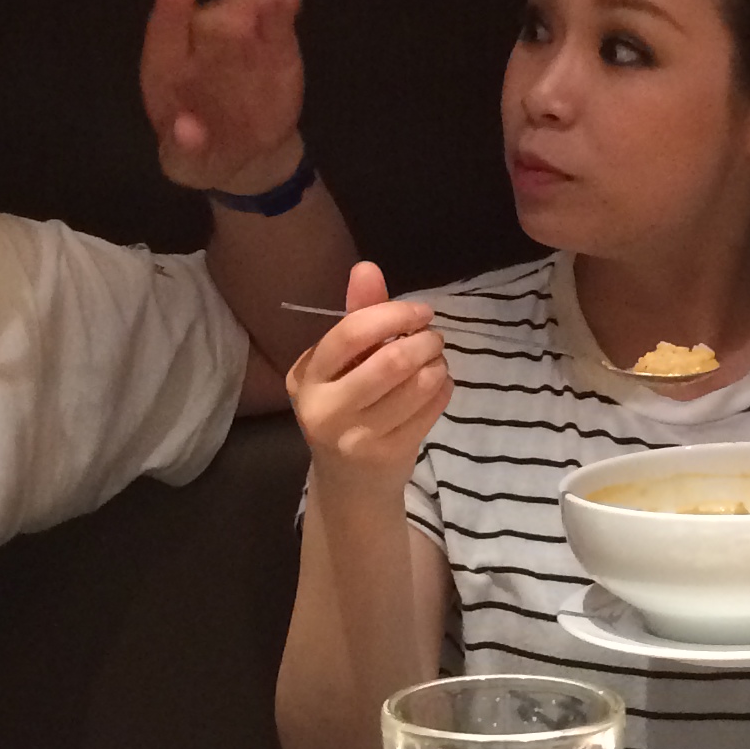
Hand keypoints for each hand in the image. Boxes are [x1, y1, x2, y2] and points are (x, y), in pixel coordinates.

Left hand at [142, 0, 306, 195]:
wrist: (247, 154)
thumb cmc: (203, 155)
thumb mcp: (187, 166)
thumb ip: (183, 151)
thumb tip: (186, 130)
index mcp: (168, 71)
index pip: (164, 35)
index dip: (171, 10)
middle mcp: (202, 47)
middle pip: (211, 19)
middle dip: (226, 9)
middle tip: (242, 2)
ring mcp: (241, 42)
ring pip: (245, 11)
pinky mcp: (275, 47)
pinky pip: (278, 22)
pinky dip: (284, 5)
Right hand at [289, 261, 449, 485]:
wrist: (349, 481)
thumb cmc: (346, 407)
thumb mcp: (343, 363)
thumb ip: (358, 315)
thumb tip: (367, 267)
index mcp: (306, 378)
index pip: (350, 334)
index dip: (392, 315)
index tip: (421, 312)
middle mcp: (322, 409)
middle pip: (389, 361)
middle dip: (423, 341)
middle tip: (433, 338)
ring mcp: (355, 437)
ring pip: (415, 386)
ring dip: (437, 364)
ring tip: (435, 360)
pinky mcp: (387, 456)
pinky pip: (430, 410)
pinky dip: (443, 389)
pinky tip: (437, 384)